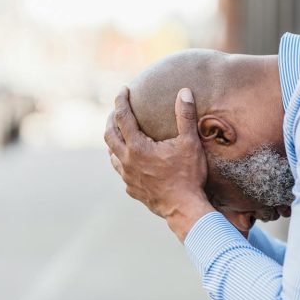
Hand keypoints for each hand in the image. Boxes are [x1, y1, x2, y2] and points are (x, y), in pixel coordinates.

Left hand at [104, 87, 213, 241]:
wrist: (184, 209)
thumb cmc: (188, 176)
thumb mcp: (190, 143)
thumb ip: (185, 116)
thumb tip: (185, 92)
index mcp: (137, 147)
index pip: (123, 117)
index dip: (121, 101)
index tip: (123, 90)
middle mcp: (127, 160)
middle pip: (110, 135)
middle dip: (112, 119)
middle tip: (118, 111)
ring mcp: (127, 177)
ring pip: (111, 155)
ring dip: (113, 142)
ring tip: (119, 136)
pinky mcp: (132, 190)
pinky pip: (121, 173)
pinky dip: (122, 162)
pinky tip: (130, 163)